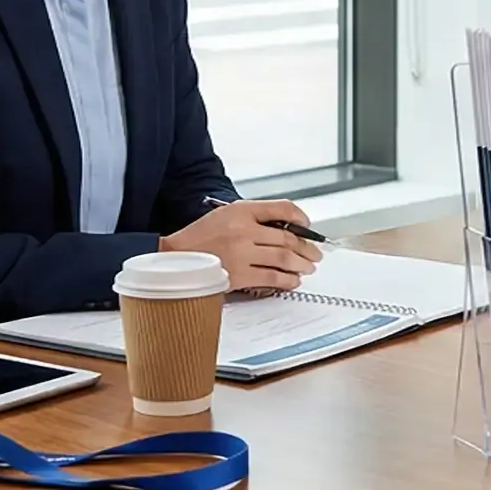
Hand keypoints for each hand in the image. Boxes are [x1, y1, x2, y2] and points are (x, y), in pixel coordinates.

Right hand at [159, 199, 323, 291]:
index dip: (300, 217)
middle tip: (315, 253)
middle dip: (307, 247)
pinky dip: (287, 280)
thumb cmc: (200, 237)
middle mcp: (243, 229)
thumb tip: (285, 228)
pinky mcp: (239, 275)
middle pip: (287, 237)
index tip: (307, 225)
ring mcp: (242, 253)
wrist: (175, 258)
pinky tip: (293, 281)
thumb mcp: (225, 214)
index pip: (281, 208)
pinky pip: (272, 278)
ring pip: (283, 257)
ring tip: (308, 267)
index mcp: (240, 210)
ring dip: (301, 264)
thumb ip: (252, 217)